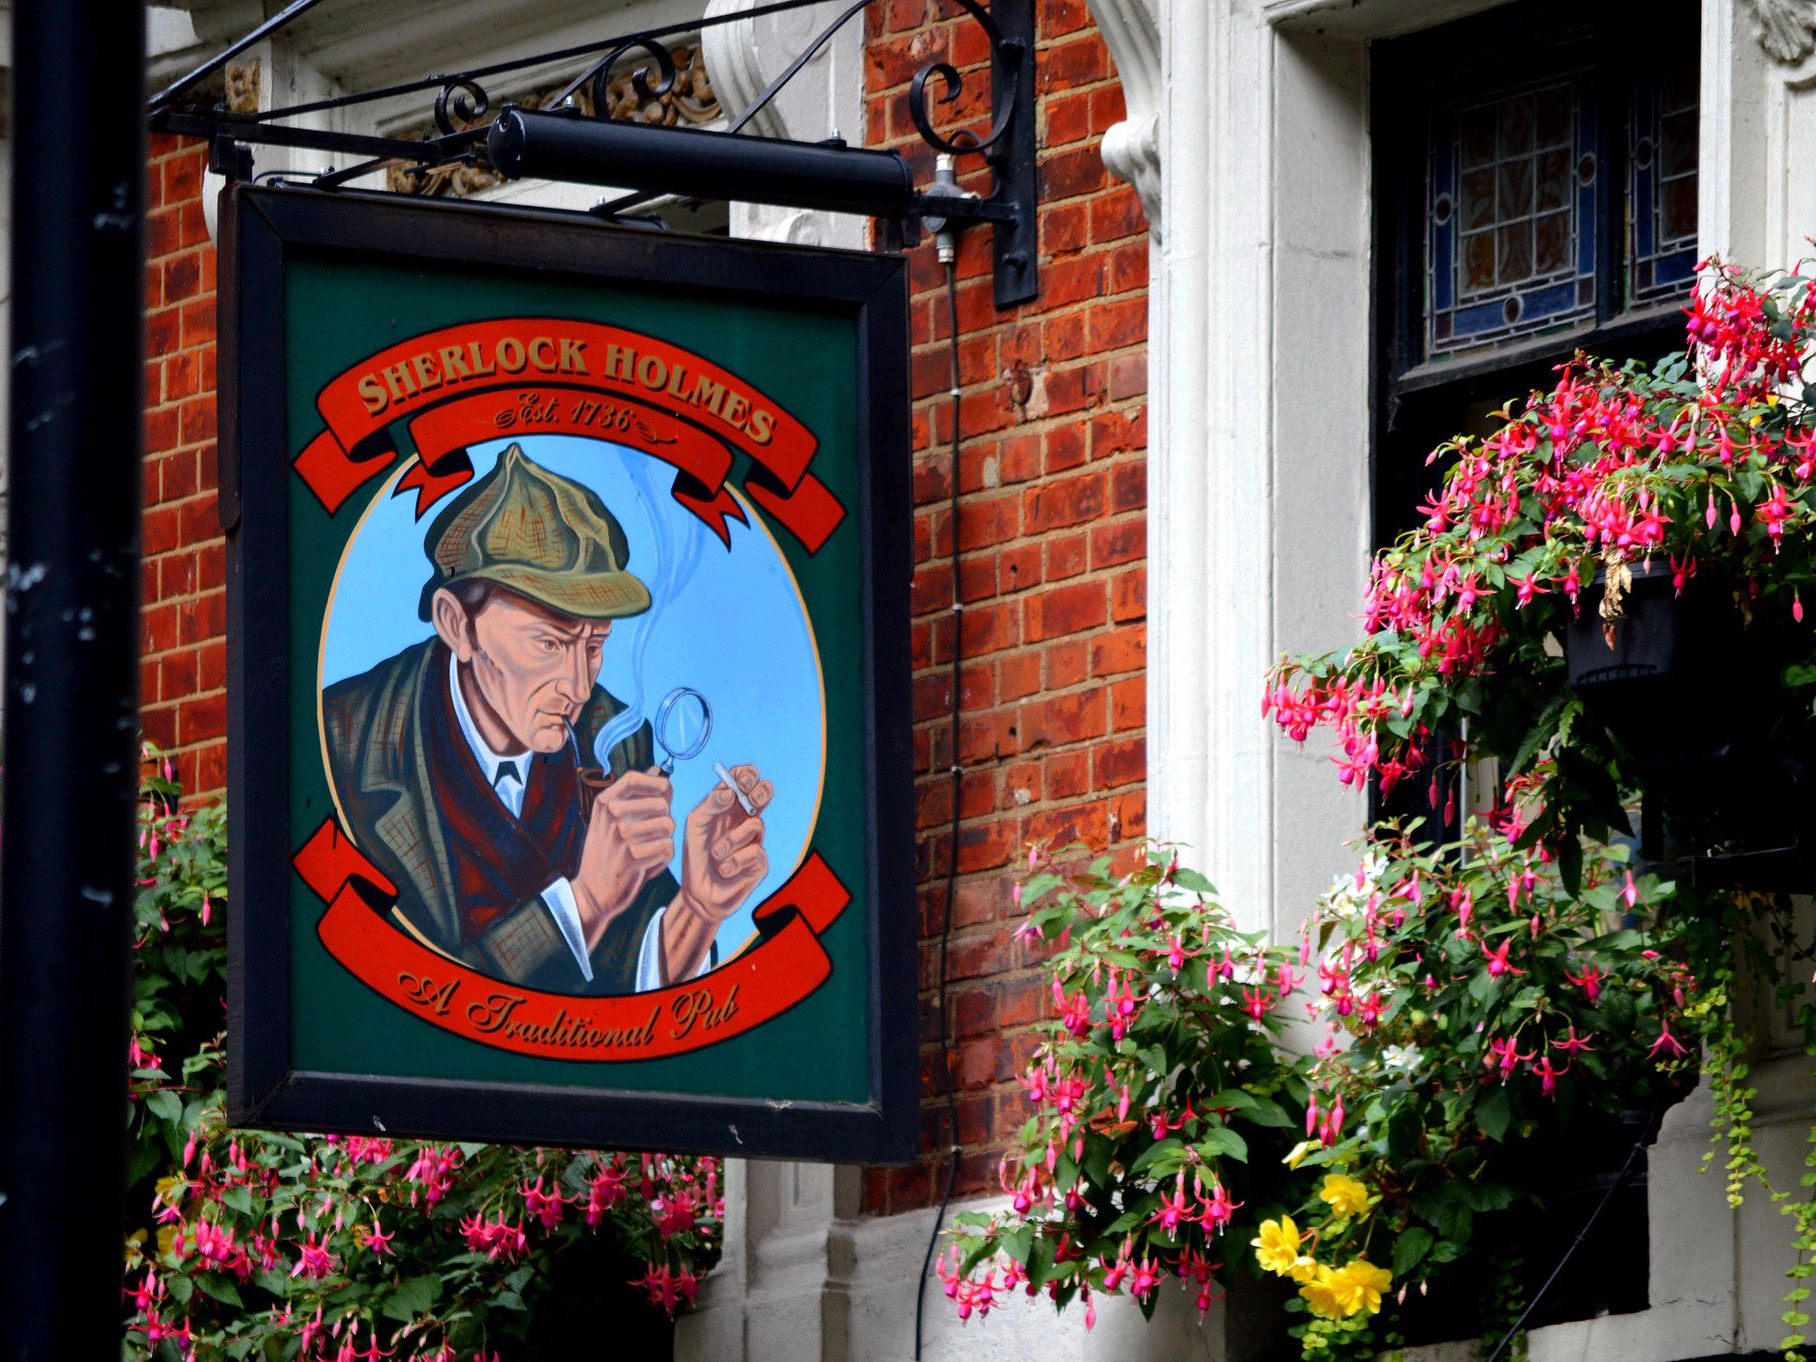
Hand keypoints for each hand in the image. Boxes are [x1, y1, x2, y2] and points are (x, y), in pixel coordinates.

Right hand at [571, 768, 674, 947]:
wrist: (592, 893)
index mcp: (604, 802)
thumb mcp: (611, 820)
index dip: (656, 783)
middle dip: (665, 819)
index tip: (665, 794)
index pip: (634, 778)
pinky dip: (662, 859)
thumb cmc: (607, 854)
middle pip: (661, 803)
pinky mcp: (632, 857)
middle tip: (652, 836)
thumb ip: (635, 795)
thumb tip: (658, 771)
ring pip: (668, 826)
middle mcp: (611, 815)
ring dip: (664, 841)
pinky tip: (647, 865)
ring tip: (648, 851)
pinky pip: (667, 848)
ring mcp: (621, 835)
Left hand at [677, 764, 772, 923]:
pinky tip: (724, 869)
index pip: (743, 780)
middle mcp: (744, 819)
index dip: (747, 774)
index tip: (743, 778)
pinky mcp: (760, 861)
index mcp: (728, 807)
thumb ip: (710, 805)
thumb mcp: (695, 826)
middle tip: (749, 800)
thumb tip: (730, 792)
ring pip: (755, 825)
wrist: (698, 892)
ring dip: (731, 841)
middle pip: (764, 793)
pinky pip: (754, 851)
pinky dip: (733, 861)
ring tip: (716, 854)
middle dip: (760, 792)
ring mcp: (755, 839)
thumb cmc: (695, 856)